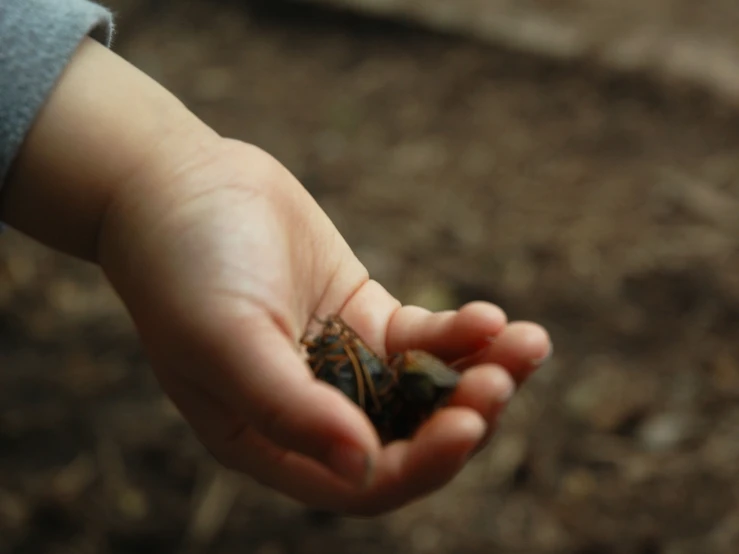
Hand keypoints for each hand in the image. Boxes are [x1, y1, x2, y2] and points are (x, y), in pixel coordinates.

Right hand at [98, 139, 550, 515]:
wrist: (181, 184)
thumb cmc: (185, 267)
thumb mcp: (227, 340)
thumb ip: (288, 409)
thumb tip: (362, 468)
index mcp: (268, 441)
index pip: (360, 483)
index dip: (420, 466)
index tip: (468, 424)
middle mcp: (312, 412)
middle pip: (407, 440)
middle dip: (463, 418)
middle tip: (503, 380)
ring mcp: (343, 364)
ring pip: (426, 390)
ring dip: (480, 372)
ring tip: (528, 342)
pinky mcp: (363, 316)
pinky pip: (423, 339)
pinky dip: (459, 332)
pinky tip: (489, 315)